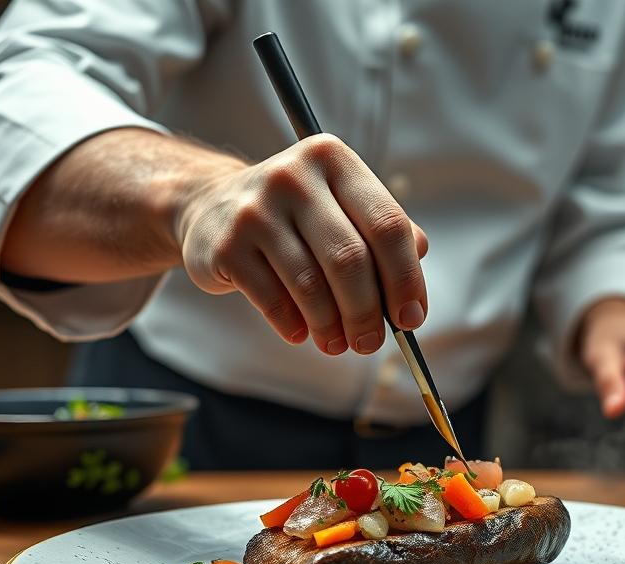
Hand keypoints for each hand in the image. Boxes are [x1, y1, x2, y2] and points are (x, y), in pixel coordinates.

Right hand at [175, 133, 428, 354]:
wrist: (211, 206)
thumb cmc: (295, 215)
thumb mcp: (342, 206)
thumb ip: (385, 236)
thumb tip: (412, 297)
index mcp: (333, 159)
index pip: (387, 223)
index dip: (406, 278)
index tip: (412, 319)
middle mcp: (294, 176)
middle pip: (350, 258)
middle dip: (367, 311)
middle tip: (371, 343)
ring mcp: (255, 209)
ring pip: (311, 284)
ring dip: (331, 326)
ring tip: (337, 344)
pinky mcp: (226, 245)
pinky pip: (273, 300)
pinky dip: (293, 325)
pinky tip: (301, 332)